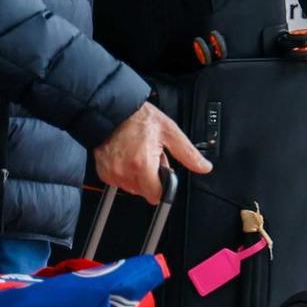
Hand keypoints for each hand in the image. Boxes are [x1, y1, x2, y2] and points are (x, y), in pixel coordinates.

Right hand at [93, 101, 212, 202]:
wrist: (114, 110)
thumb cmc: (140, 118)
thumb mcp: (170, 132)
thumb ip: (188, 154)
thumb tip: (204, 167)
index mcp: (142, 164)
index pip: (156, 196)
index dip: (164, 185)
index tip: (163, 173)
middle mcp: (124, 171)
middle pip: (144, 192)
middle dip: (151, 178)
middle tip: (151, 158)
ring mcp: (112, 173)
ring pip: (132, 187)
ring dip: (138, 176)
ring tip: (139, 155)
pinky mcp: (103, 172)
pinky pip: (119, 181)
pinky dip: (125, 173)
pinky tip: (127, 157)